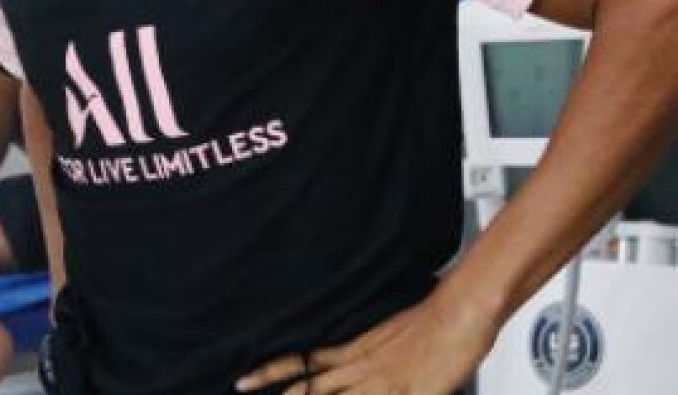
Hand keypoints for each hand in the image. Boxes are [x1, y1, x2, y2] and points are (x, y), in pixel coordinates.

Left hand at [236, 287, 499, 394]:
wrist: (459, 311)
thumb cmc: (428, 313)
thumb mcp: (386, 328)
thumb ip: (363, 343)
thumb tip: (345, 350)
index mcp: (354, 348)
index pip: (302, 361)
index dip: (272, 371)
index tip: (243, 379)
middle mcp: (362, 368)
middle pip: (311, 388)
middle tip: (241, 390)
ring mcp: (383, 385)